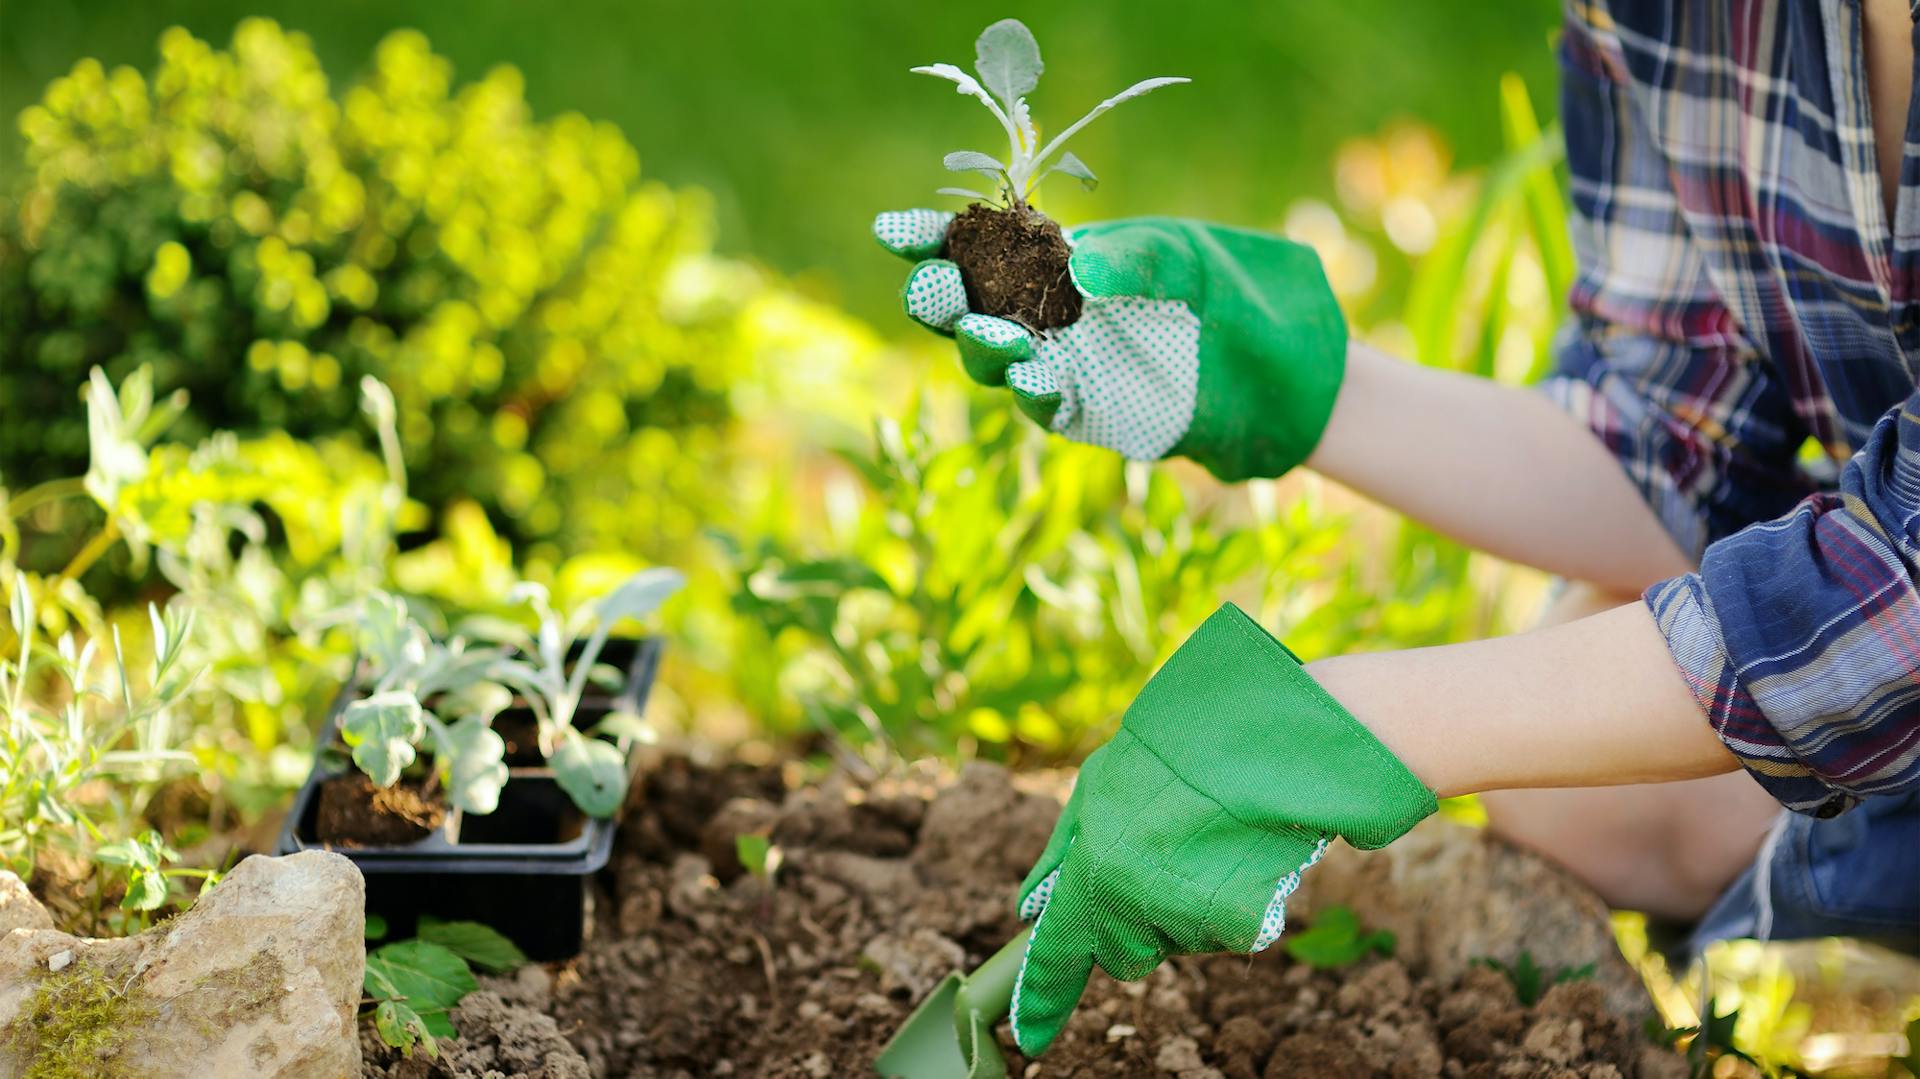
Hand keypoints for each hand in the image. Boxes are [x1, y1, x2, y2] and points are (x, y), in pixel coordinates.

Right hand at [872, 211, 1348, 479]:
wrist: (1281, 364)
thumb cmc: (1226, 292)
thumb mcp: (1186, 256)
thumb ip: (1135, 257)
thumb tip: (1083, 267)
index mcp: (1051, 260)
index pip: (975, 247)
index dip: (929, 240)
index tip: (895, 231)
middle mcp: (1043, 314)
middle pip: (964, 308)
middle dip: (939, 297)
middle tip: (934, 286)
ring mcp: (1061, 364)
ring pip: (995, 362)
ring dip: (982, 348)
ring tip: (988, 334)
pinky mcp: (1090, 411)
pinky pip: (1047, 405)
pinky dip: (1037, 392)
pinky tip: (1037, 377)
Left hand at [1008, 603, 1436, 1054]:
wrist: (1276, 732)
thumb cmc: (1186, 748)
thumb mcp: (1105, 778)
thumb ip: (1066, 847)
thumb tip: (1033, 906)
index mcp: (1092, 864)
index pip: (1059, 950)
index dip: (1044, 994)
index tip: (1033, 1035)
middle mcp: (1132, 899)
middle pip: (1125, 954)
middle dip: (1135, 925)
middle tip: (1165, 861)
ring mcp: (1188, 916)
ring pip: (1177, 941)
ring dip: (1186, 906)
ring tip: (1210, 839)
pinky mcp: (1240, 926)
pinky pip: (1225, 931)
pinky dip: (1234, 902)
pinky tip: (1241, 853)